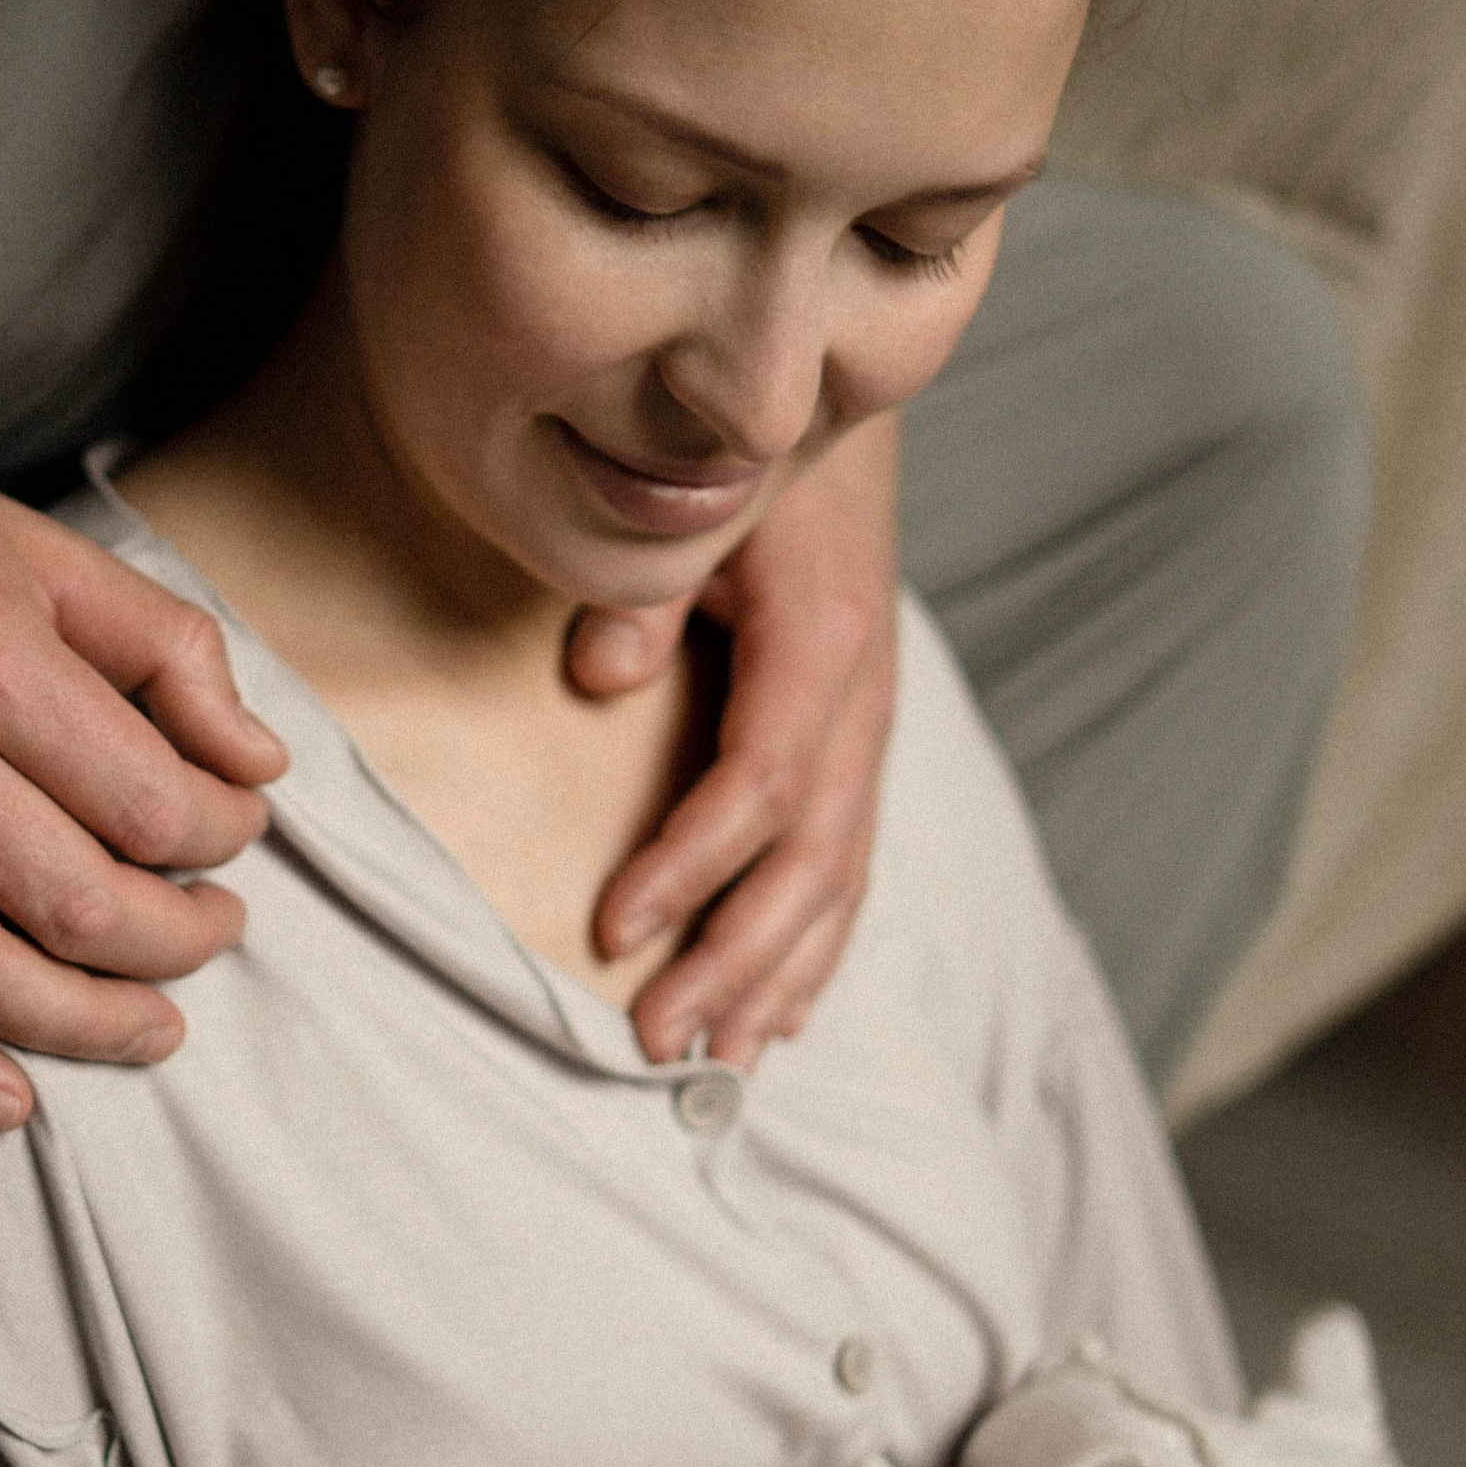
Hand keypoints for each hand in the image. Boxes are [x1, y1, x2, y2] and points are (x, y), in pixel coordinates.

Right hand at [0, 389, 283, 1129]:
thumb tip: (259, 760)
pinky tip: (6, 1101)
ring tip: (149, 1027)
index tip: (233, 827)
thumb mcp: (37, 545)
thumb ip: (164, 644)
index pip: (151, 801)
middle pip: (77, 904)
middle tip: (212, 930)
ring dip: (81, 1025)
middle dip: (177, 941)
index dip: (224, 834)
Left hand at [570, 418, 898, 1070]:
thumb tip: (597, 673)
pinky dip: (815, 947)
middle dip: (734, 960)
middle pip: (809, 862)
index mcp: (822, 645)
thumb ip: (650, 584)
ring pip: (837, 881)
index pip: (762, 784)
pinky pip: (847, 865)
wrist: (838, 406)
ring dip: (778, 977)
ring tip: (719, 1060)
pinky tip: (782, 1014)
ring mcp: (868, 732)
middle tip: (655, 1039)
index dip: (691, 865)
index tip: (614, 927)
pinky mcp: (858, 744)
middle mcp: (860, 706)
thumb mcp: (705, 498)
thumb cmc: (757, 456)